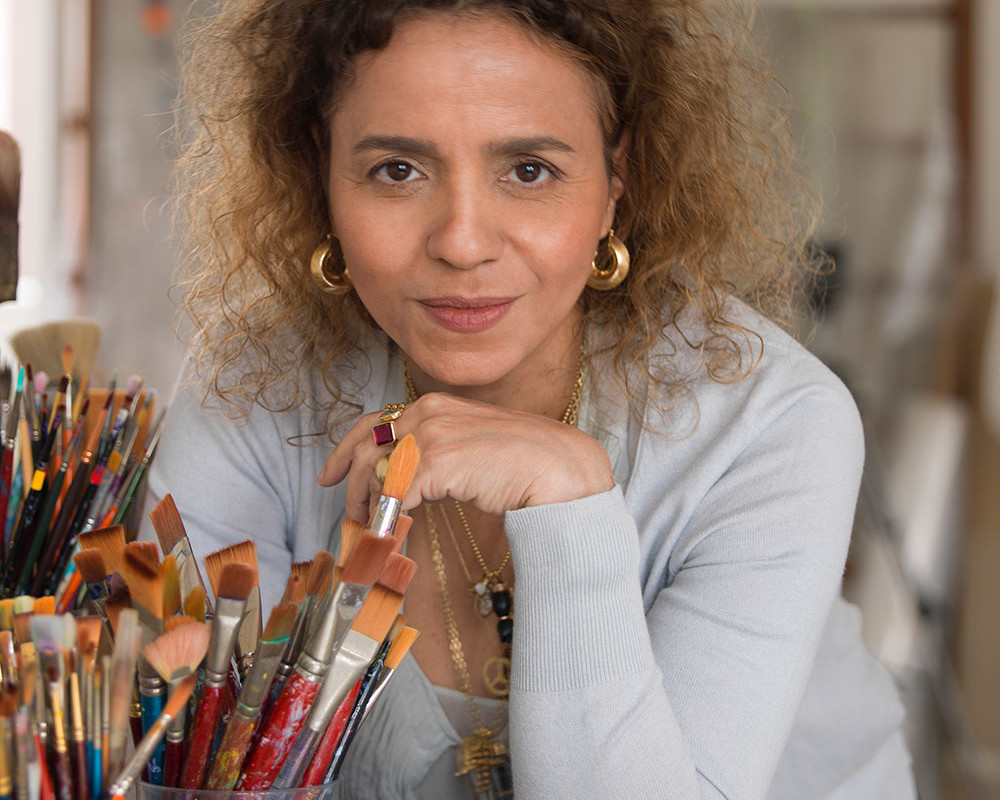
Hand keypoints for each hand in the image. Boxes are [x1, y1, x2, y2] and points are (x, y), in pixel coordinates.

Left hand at [317, 392, 614, 521]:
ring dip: (369, 505)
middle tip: (350, 514)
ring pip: (375, 471)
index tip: (331, 474)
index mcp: (437, 404)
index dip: (345, 448)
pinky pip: (395, 492)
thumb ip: (438, 452)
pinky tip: (397, 532)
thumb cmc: (525, 461)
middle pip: (366, 446)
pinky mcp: (438, 462)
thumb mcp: (472, 445)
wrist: (561, 467)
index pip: (375, 421)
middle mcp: (429, 411)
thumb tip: (405, 480)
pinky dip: (389, 516)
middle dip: (350, 484)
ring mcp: (432, 435)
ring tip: (375, 529)